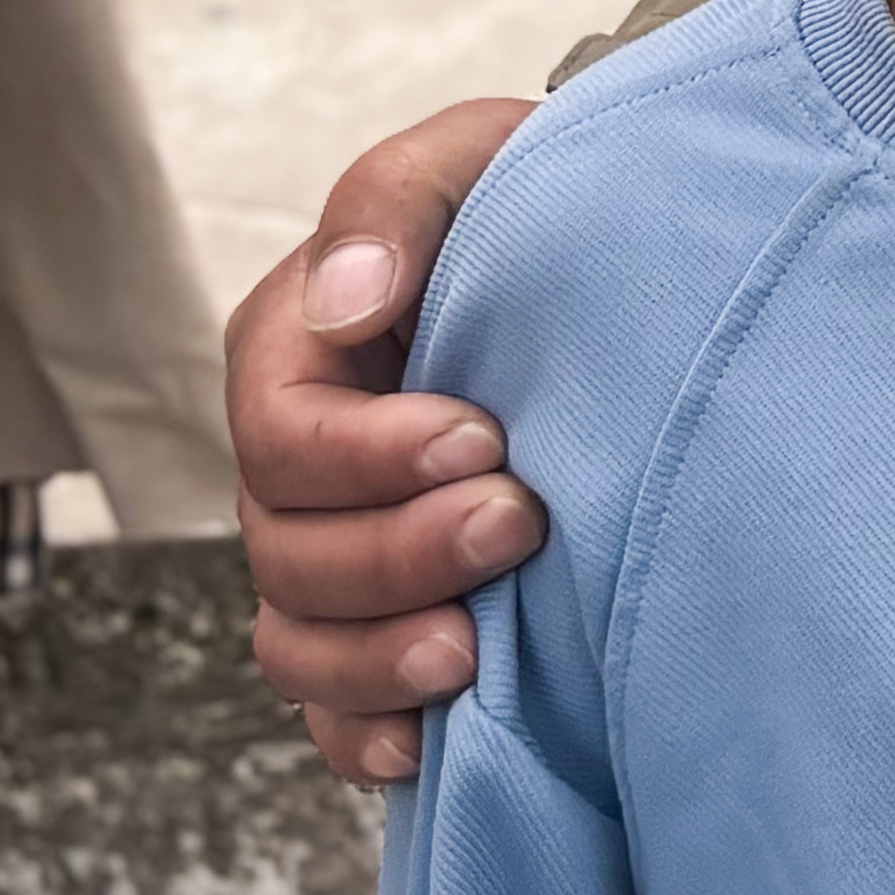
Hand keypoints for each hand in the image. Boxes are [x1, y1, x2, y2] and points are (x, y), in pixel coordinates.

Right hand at [236, 98, 540, 785]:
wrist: (613, 260)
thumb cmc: (533, 199)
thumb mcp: (471, 156)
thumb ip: (394, 202)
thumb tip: (350, 299)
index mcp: (293, 349)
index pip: (281, 431)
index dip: (367, 455)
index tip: (483, 437)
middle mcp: (293, 462)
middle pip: (289, 548)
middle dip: (399, 552)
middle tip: (519, 520)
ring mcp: (328, 547)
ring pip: (299, 639)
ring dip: (379, 655)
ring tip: (475, 646)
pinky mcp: (376, 616)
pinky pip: (333, 707)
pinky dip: (367, 733)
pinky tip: (430, 737)